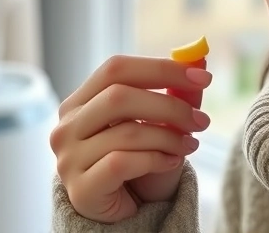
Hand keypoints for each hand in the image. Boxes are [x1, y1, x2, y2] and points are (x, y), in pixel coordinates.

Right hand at [49, 55, 211, 222]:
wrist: (125, 208)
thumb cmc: (139, 159)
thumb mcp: (158, 122)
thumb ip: (174, 93)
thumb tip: (199, 60)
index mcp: (80, 101)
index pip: (116, 68)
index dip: (160, 68)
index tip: (201, 76)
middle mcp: (67, 125)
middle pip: (118, 95)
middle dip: (169, 105)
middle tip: (201, 119)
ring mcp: (68, 158)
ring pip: (126, 131)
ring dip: (169, 136)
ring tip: (191, 144)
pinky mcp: (80, 189)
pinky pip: (122, 163)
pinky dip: (156, 159)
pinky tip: (172, 162)